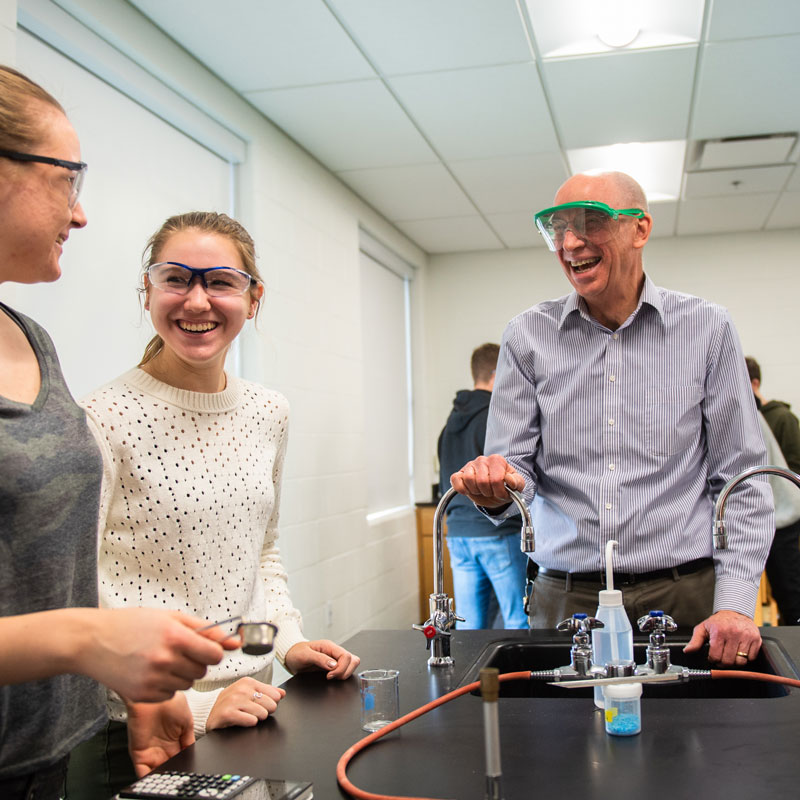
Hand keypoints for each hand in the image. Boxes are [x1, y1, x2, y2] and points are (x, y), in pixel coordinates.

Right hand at [79, 608, 239, 701]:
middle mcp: (165, 660)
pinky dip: (166, 685)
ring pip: (188, 683)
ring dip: (181, 673)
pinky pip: (170, 694)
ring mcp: (153, 680)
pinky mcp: (142, 695)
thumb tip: (233, 641)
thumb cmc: (132, 624)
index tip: (204, 648)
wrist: (92, 641)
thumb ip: (204, 629)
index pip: (214, 655)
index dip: (212, 651)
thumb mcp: (170, 617)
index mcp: (175, 636)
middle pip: (202, 670)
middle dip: (196, 661)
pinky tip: (150, 671)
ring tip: (161, 659)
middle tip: (177, 650)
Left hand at [126, 694, 193, 777]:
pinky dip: (148, 777)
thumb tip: (192, 753)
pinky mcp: (138, 753)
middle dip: (172, 773)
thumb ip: (189, 739)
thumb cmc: (171, 700)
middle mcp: (162, 747)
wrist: (156, 694)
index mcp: (175, 740)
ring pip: (156, 771)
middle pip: (168, 767)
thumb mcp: (187, 720)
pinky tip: (156, 779)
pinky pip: (142, 770)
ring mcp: (150, 750)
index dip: (183, 766)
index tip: (188, 771)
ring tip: (169, 780)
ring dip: (161, 777)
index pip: (179, 759)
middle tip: (178, 778)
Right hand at [206, 678, 284, 730]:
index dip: (272, 703)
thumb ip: (267, 691)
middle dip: (266, 712)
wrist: (208, 712)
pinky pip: (251, 721)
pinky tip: (243, 720)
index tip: (264, 705)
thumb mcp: (248, 692)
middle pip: (271, 704)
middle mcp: (242, 689)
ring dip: (258, 718)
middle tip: (255, 712)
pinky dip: (250, 723)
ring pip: (262, 713)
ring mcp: (234, 701)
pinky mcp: (228, 714)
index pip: (275, 694)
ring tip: (248, 716)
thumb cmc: (231, 702)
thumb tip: (283, 693)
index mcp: (248, 682)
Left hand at [284, 640, 360, 679]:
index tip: (329, 675)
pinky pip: (345, 669)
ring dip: (345, 673)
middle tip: (331, 677)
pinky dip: (342, 675)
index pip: (346, 656)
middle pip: (353, 660)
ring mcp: (335, 658)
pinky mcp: (334, 665)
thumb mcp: (305, 655)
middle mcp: (334, 651)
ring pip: (352, 664)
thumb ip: (319, 659)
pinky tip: (333, 677)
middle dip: (345, 672)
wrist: (291, 656)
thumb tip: (334, 665)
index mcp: (329, 646)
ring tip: (333, 677)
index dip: (341, 668)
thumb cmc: (296, 653)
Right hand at [450, 454, 524, 507]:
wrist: (495, 490)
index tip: (502, 494)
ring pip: (468, 479)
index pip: (496, 479)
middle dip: (488, 492)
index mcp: (497, 460)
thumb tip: (509, 480)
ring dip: (476, 491)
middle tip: (491, 492)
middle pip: (482, 481)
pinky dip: (461, 488)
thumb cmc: (506, 486)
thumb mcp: (517, 485)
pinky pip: (455, 479)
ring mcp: (470, 465)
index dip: (499, 492)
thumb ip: (517, 482)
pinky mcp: (460, 473)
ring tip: (482, 491)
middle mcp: (482, 459)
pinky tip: (468, 491)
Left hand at [683, 609, 761, 666]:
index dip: (713, 659)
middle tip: (721, 658)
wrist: (735, 611)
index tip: (713, 657)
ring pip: (741, 662)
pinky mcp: (756, 639)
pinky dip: (746, 658)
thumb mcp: (703, 628)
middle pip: (729, 661)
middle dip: (723, 663)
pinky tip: (740, 651)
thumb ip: (695, 641)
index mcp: (719, 632)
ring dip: (735, 662)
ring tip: (730, 655)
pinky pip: (752, 658)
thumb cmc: (718, 622)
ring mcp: (746, 637)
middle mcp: (733, 634)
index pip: (716, 656)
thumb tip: (687, 651)